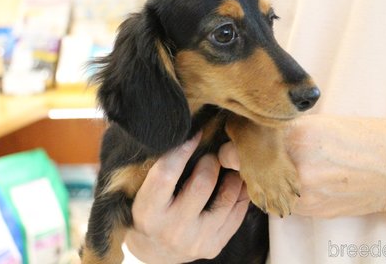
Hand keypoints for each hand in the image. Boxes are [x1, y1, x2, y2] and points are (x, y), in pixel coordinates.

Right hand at [125, 133, 249, 263]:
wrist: (154, 250)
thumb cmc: (150, 211)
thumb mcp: (145, 191)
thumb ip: (163, 168)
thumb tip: (191, 134)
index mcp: (148, 212)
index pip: (166, 174)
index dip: (183, 149)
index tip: (195, 134)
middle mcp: (171, 229)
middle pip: (202, 184)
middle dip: (211, 162)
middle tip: (212, 156)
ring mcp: (195, 241)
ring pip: (226, 199)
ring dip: (231, 177)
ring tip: (227, 169)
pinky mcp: (213, 247)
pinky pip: (237, 214)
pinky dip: (240, 195)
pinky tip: (236, 184)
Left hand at [219, 115, 385, 216]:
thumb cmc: (361, 138)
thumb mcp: (320, 122)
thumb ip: (286, 128)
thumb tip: (258, 129)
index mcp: (296, 135)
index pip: (246, 140)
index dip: (237, 139)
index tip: (237, 137)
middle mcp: (294, 164)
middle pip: (248, 167)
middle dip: (247, 161)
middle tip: (254, 154)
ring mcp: (301, 190)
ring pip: (262, 188)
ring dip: (263, 180)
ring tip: (278, 169)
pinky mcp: (309, 209)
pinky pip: (281, 202)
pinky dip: (281, 193)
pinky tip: (295, 182)